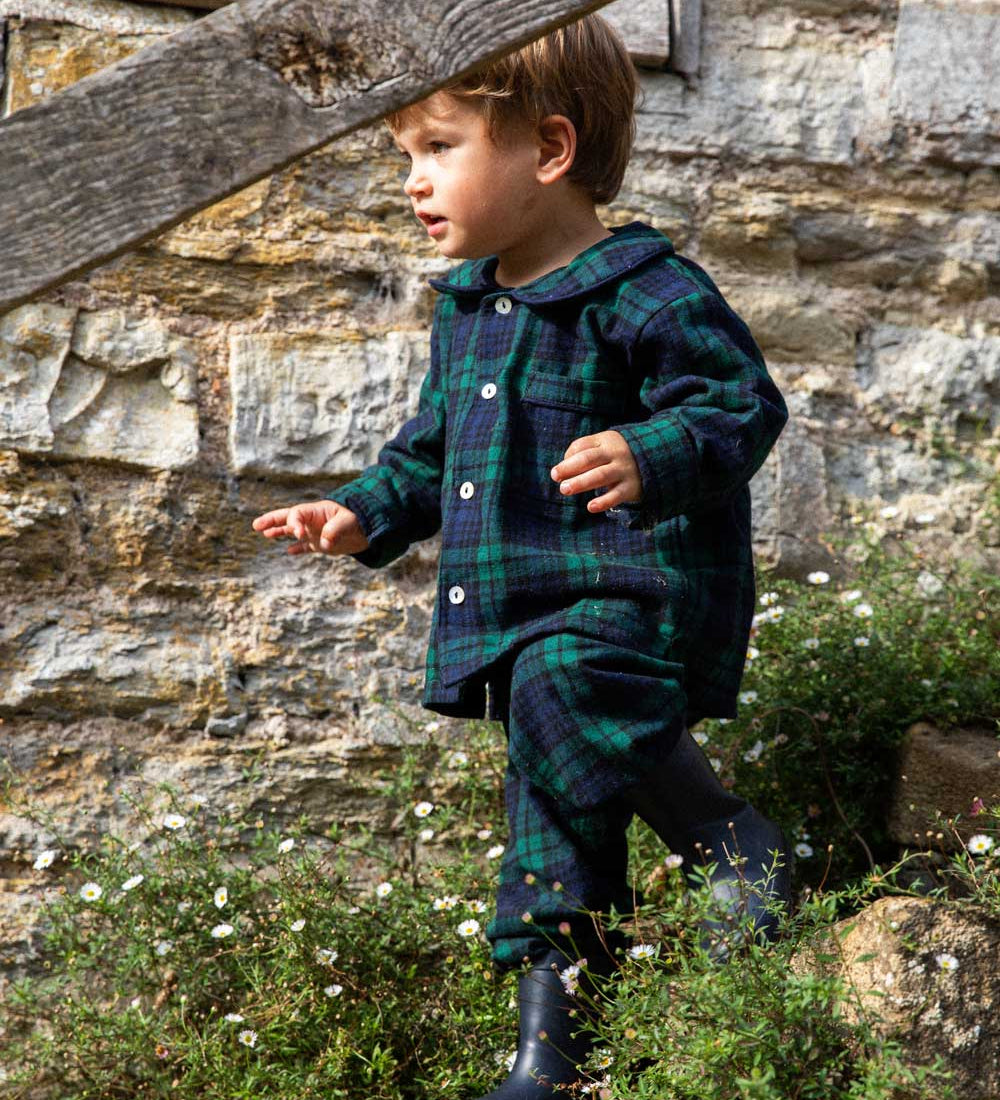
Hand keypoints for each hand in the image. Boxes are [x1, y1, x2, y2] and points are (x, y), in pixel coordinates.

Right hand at [251, 500, 368, 555]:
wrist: (371, 528)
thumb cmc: (360, 519)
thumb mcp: (349, 522)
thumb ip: (335, 530)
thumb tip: (324, 544)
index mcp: (316, 511)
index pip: (296, 514)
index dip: (293, 523)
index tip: (298, 534)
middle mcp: (313, 521)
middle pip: (287, 518)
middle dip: (272, 521)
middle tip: (256, 525)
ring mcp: (316, 532)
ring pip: (293, 531)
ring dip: (279, 532)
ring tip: (264, 534)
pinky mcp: (321, 543)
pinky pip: (305, 546)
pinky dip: (297, 549)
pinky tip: (288, 551)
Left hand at [550, 430, 642, 512]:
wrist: (654, 461)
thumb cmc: (616, 456)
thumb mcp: (603, 446)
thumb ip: (582, 453)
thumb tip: (562, 471)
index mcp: (605, 441)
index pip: (582, 446)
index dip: (567, 458)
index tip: (556, 472)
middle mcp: (615, 454)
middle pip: (589, 459)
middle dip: (570, 468)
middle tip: (555, 477)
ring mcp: (624, 470)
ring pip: (600, 476)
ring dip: (581, 482)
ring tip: (565, 489)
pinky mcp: (631, 487)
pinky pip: (616, 495)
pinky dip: (603, 502)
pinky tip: (590, 507)